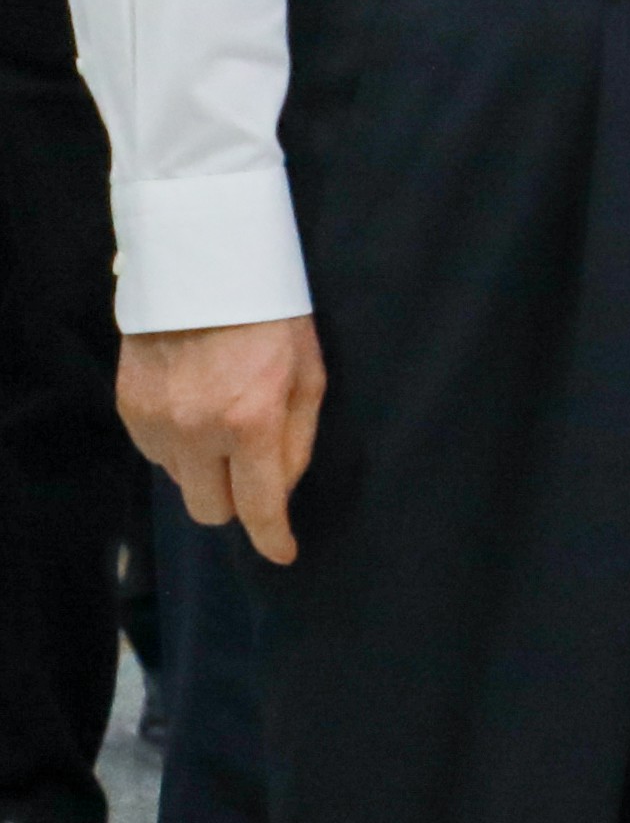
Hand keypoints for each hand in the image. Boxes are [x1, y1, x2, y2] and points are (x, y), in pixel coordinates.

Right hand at [126, 318, 326, 565]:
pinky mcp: (128, 409)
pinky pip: (154, 453)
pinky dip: (177, 444)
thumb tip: (281, 492)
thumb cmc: (270, 319)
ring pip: (180, 481)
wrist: (202, 269)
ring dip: (204, 468)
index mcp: (250, 421)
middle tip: (251, 471)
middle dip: (235, 501)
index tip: (283, 552)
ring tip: (221, 419)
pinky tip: (193, 408)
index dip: (273, 537)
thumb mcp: (308, 376)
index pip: (259, 505)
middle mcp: (196, 431)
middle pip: (210, 509)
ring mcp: (155, 421)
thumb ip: (296, 442)